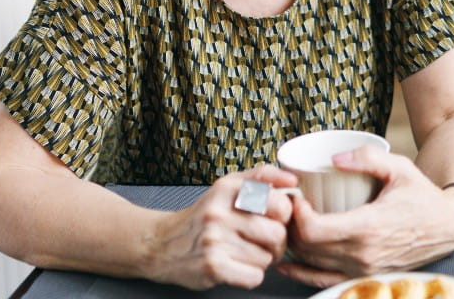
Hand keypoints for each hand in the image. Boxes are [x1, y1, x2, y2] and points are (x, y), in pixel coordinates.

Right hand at [146, 164, 297, 289]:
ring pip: (267, 257)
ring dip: (262, 260)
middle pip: (277, 233)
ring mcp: (215, 240)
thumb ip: (261, 177)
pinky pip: (254, 277)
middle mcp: (220, 212)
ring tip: (245, 252)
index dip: (284, 215)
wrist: (162, 244)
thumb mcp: (227, 187)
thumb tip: (292, 181)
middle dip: (276, 242)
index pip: (280, 202)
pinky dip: (250, 276)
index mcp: (228, 188)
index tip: (274, 218)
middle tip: (264, 242)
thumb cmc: (203, 216)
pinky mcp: (212, 266)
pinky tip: (237, 266)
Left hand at [277, 146, 453, 286]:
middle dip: (290, 226)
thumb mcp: (399, 167)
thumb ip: (366, 157)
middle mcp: (363, 254)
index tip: (295, 197)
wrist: (447, 226)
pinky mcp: (365, 277)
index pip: (314, 230)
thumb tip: (334, 158)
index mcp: (369, 226)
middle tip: (288, 207)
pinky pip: (324, 280)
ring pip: (311, 265)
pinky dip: (303, 273)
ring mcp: (363, 270)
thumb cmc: (422, 195)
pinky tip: (290, 262)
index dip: (295, 215)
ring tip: (291, 225)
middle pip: (307, 248)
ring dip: (295, 246)